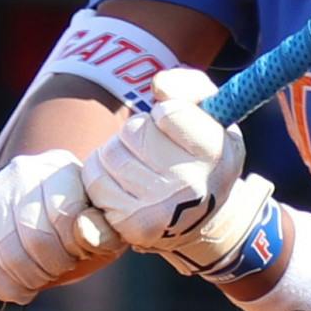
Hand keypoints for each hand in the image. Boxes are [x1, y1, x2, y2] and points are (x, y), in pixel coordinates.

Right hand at [0, 149, 121, 305]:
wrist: (45, 212)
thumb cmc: (81, 225)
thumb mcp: (104, 228)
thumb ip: (102, 232)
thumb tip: (83, 233)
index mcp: (62, 169)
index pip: (63, 217)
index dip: (73, 249)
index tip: (77, 256)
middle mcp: (23, 172)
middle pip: (34, 238)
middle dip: (51, 267)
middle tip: (57, 270)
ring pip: (7, 254)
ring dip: (28, 279)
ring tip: (39, 277)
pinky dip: (5, 287)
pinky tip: (20, 285)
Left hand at [81, 68, 275, 274]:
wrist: (201, 218)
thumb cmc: (201, 155)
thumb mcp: (211, 116)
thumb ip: (189, 87)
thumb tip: (158, 85)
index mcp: (215, 153)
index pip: (169, 113)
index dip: (165, 114)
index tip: (172, 125)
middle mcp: (190, 185)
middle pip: (133, 131)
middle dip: (138, 133)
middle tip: (156, 150)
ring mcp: (160, 209)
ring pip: (109, 154)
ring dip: (118, 153)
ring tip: (141, 166)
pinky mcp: (131, 225)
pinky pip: (94, 180)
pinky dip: (103, 176)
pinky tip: (126, 185)